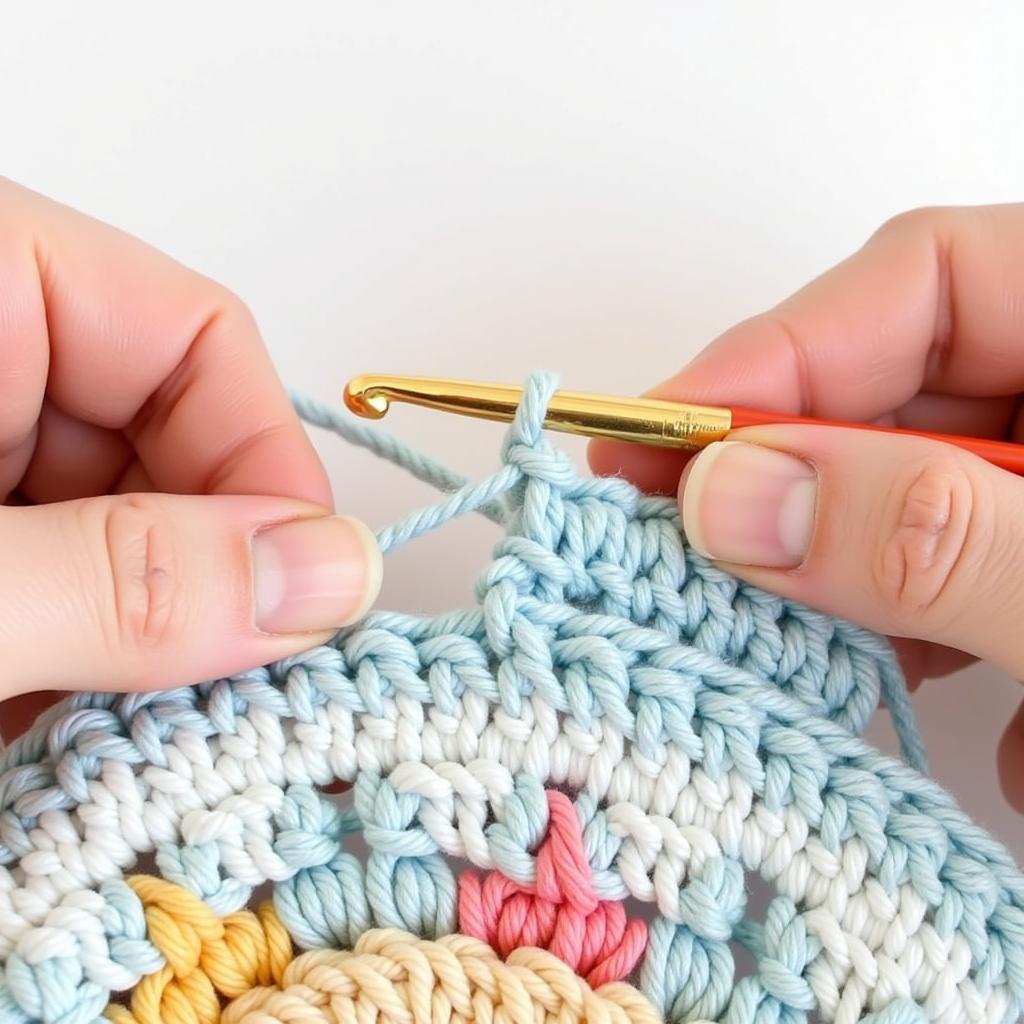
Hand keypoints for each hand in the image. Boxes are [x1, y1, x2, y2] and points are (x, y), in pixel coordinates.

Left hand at [0, 179, 380, 726]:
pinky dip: (76, 674)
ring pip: (120, 541)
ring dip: (143, 645)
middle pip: (170, 452)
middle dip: (208, 580)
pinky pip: (61, 594)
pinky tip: (66, 734)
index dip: (269, 467)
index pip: (198, 338)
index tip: (300, 599)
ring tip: (130, 735)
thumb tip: (329, 578)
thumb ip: (127, 576)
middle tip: (220, 696)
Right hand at [590, 204, 1023, 811]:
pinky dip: (926, 654)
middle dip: (783, 483)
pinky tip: (933, 714)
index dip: (775, 354)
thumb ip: (936, 540)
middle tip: (664, 548)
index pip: (925, 278)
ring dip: (846, 588)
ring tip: (769, 646)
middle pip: (892, 398)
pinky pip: (961, 591)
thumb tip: (734, 503)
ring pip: (909, 507)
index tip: (649, 445)